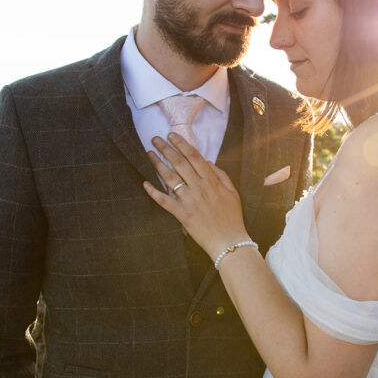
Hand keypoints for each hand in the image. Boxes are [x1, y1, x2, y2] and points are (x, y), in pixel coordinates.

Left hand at [144, 133, 248, 260]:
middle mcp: (200, 188)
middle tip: (154, 139)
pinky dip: (153, 192)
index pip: (195, 157)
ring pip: (170, 178)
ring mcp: (190, 201)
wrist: (230, 242)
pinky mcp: (183, 215)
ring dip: (158, 164)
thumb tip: (208, 162)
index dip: (182, 144)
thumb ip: (221, 175)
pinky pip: (165, 201)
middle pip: (180, 163)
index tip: (172, 135)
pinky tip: (145, 183)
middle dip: (166, 149)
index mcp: (212, 181)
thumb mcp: (233, 193)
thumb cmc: (233, 218)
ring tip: (149, 154)